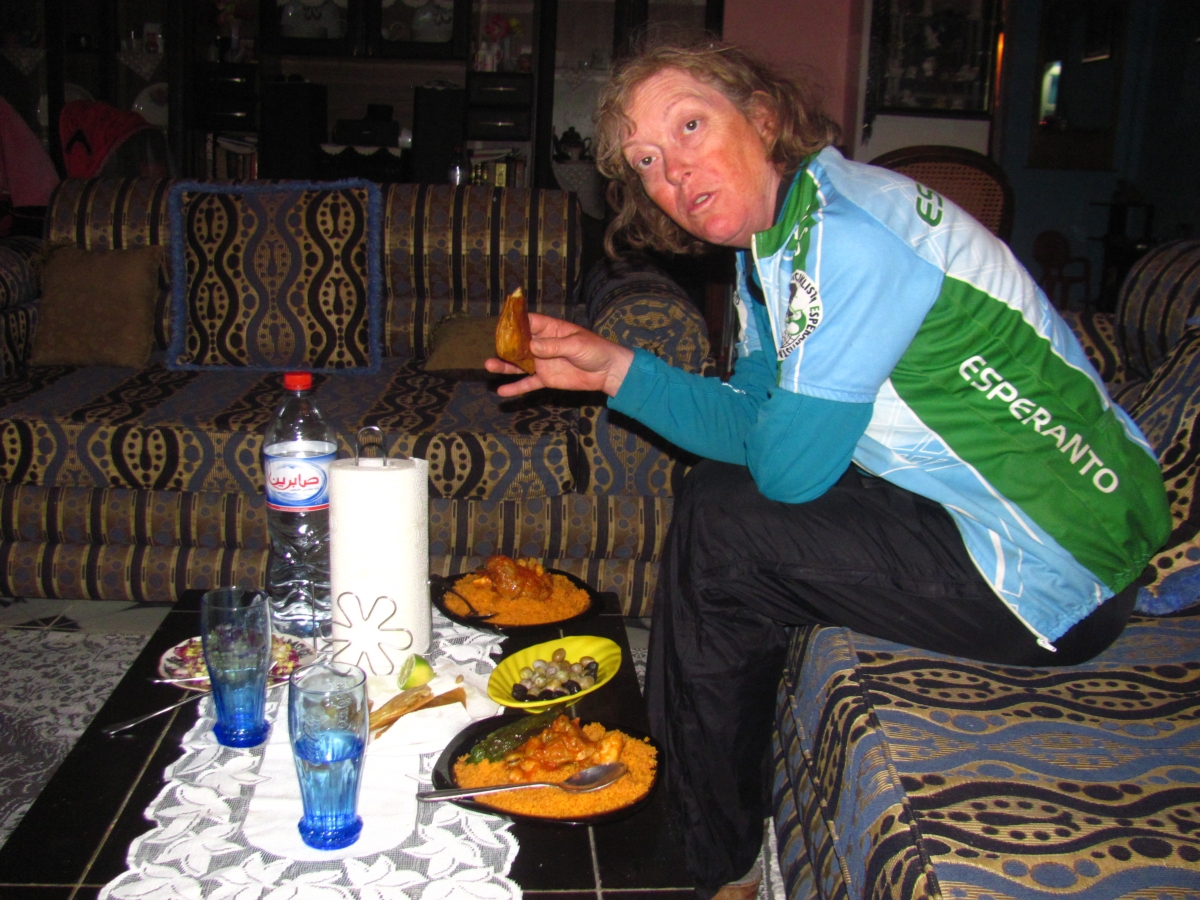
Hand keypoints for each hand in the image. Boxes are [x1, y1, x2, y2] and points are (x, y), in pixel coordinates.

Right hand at [486, 313, 633, 397]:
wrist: (607, 371)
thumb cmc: (595, 350)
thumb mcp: (576, 345)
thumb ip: (554, 346)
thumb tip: (532, 347)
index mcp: (551, 329)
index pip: (528, 322)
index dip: (515, 322)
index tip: (501, 325)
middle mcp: (542, 345)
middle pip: (519, 343)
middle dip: (505, 345)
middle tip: (493, 349)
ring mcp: (542, 362)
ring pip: (519, 364)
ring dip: (504, 365)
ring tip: (488, 366)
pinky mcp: (545, 379)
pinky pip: (528, 383)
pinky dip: (516, 388)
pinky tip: (502, 392)